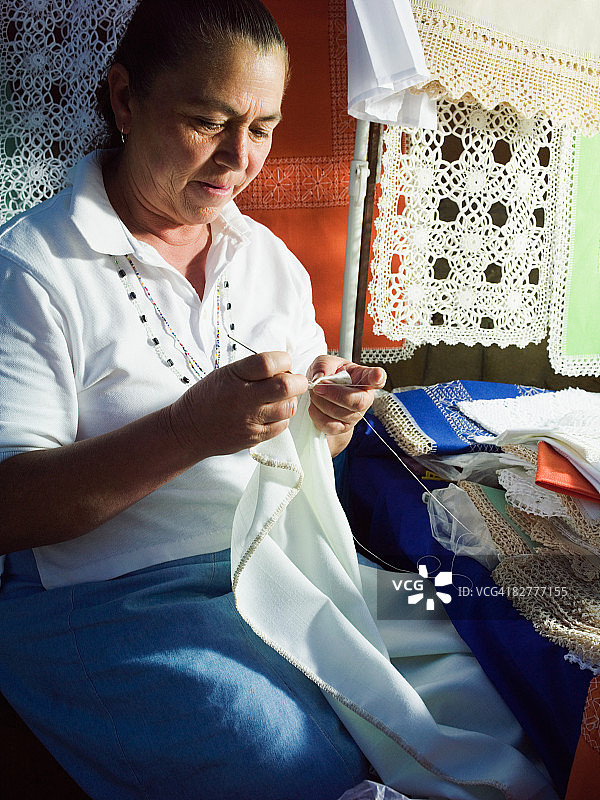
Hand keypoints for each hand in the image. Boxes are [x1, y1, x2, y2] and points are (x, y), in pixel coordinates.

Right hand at [167, 351, 307, 459]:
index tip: (284, 363)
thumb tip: (285, 368)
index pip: (268, 363)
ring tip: (280, 398)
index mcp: (234, 376)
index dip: (284, 360)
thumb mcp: (225, 373)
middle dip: (297, 381)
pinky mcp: (254, 437)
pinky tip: (271, 413)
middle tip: (294, 381)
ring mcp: (250, 420)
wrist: (189, 430)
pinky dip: (282, 417)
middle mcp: (243, 398)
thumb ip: (254, 370)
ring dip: (290, 400)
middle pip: (286, 386)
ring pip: (288, 407)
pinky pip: (282, 425)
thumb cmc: (208, 397)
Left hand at [307, 356, 385, 450]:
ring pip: (340, 413)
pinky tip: (315, 406)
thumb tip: (320, 378)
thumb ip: (323, 365)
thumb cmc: (328, 377)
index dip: (378, 378)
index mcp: (363, 378)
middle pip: (359, 402)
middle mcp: (364, 398)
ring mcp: (355, 415)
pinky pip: (330, 425)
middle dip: (335, 394)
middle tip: (318, 387)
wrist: (320, 395)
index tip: (377, 375)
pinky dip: (317, 414)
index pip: (376, 378)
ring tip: (315, 393)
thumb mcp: (325, 363)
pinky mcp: (343, 428)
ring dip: (321, 402)